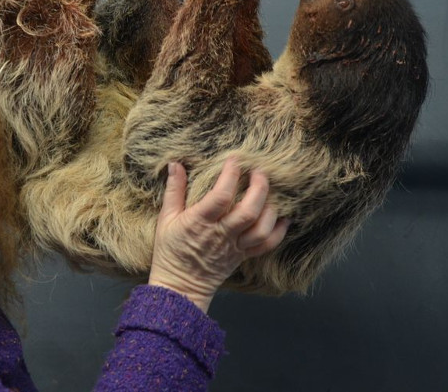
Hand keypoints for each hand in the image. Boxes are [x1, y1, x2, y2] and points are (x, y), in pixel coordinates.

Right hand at [148, 159, 288, 312]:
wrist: (179, 288)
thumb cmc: (169, 251)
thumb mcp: (165, 219)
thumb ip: (174, 190)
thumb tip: (175, 164)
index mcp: (199, 222)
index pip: (220, 196)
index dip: (230, 175)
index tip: (234, 160)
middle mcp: (220, 234)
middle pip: (248, 211)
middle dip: (259, 188)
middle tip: (259, 171)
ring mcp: (234, 247)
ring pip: (261, 229)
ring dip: (270, 208)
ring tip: (269, 192)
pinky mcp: (242, 256)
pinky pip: (266, 245)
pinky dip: (279, 231)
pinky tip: (282, 217)